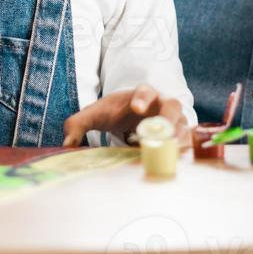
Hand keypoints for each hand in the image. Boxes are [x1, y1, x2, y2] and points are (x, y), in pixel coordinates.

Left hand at [62, 84, 189, 147]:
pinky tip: (174, 162)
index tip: (135, 107)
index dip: (142, 98)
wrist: (133, 115)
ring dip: (178, 139)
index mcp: (141, 94)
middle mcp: (162, 104)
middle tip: (161, 132)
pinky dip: (183, 152)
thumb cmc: (115, 112)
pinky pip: (186, 144)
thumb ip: (77, 124)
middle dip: (168, 118)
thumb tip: (66, 144)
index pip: (145, 91)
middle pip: (173, 106)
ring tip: (168, 153)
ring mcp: (175, 120)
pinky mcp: (180, 137)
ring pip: (183, 127)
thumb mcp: (95, 115)